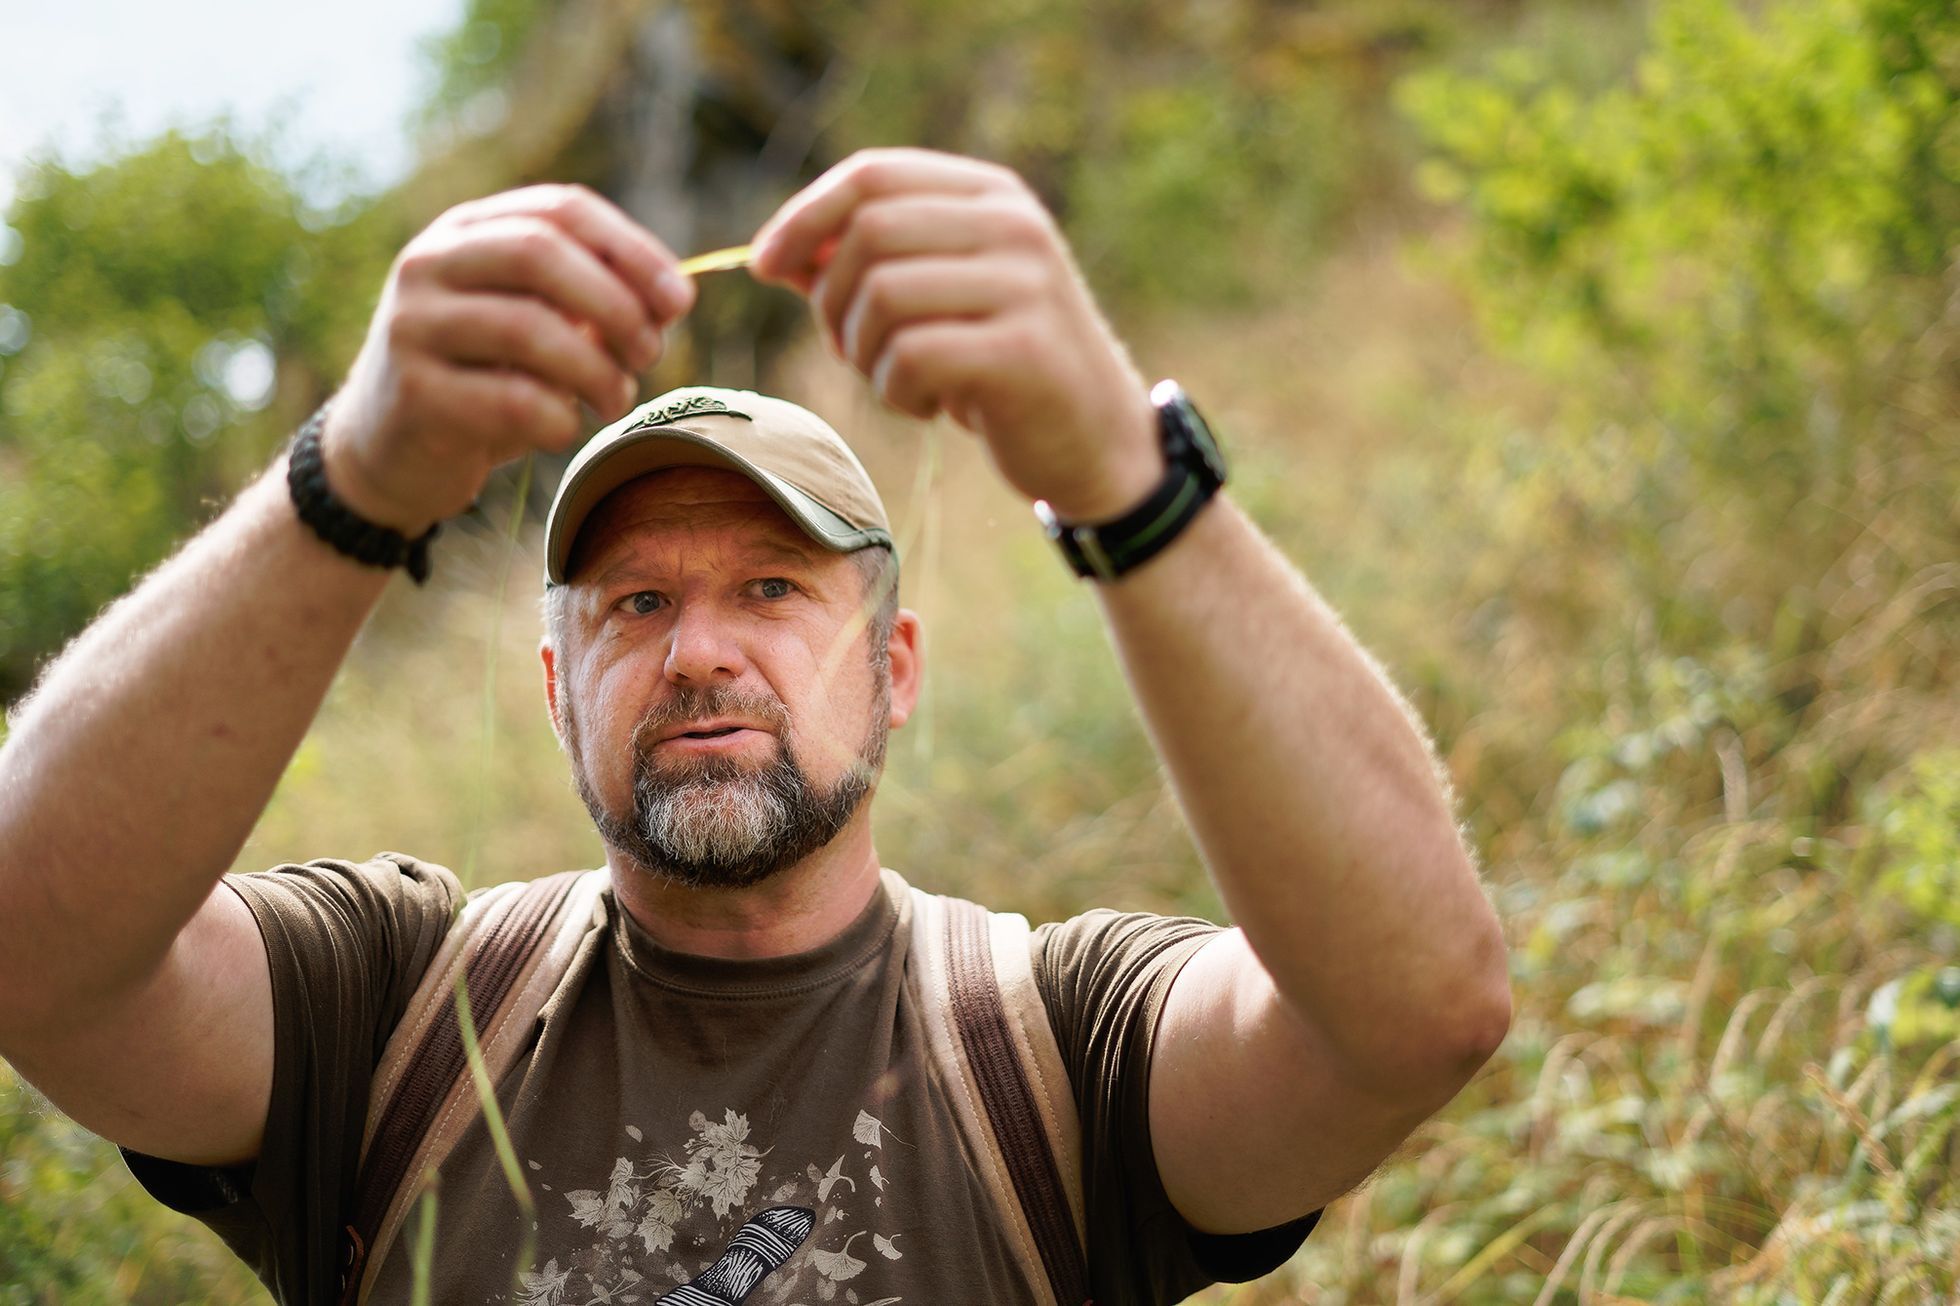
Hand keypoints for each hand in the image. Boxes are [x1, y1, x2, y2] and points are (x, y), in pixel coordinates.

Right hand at [320, 185, 695, 533]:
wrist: (389, 452)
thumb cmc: (483, 382)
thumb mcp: (538, 329)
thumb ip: (597, 303)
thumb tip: (674, 298)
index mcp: (467, 230)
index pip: (561, 208)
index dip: (632, 249)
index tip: (682, 302)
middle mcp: (430, 263)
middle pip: (541, 253)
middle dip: (616, 306)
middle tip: (649, 356)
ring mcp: (413, 324)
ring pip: (528, 328)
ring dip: (595, 371)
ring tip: (614, 401)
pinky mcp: (413, 393)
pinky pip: (512, 400)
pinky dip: (559, 419)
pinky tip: (562, 430)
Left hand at [750, 149, 1161, 521]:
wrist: (1098, 442)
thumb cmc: (1002, 370)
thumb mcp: (939, 303)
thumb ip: (867, 269)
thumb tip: (774, 255)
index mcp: (992, 196)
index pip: (872, 175)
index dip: (804, 217)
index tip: (764, 266)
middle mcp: (1014, 227)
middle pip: (868, 232)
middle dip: (830, 299)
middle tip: (847, 350)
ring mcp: (1026, 285)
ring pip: (883, 294)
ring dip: (862, 352)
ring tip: (896, 381)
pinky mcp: (1023, 351)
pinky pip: (912, 357)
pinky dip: (897, 391)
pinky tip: (929, 407)